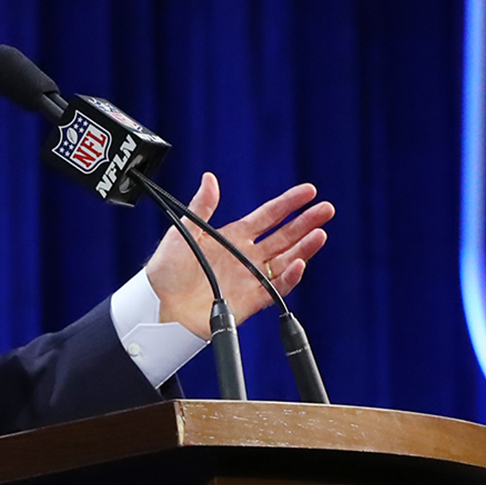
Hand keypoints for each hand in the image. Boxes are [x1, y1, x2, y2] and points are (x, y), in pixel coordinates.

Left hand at [145, 173, 333, 338]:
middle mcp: (246, 256)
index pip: (269, 216)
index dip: (289, 203)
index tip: (309, 192)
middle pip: (284, 236)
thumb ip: (202, 206)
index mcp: (233, 236)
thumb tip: (210, 178)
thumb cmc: (166, 270)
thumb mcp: (183, 231)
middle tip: (326, 209)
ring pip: (285, 260)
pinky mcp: (250, 301)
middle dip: (306, 222)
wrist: (159, 306)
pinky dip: (289, 277)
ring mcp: (250, 278)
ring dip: (304, 247)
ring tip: (320, 233)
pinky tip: (299, 263)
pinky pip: (275, 289)